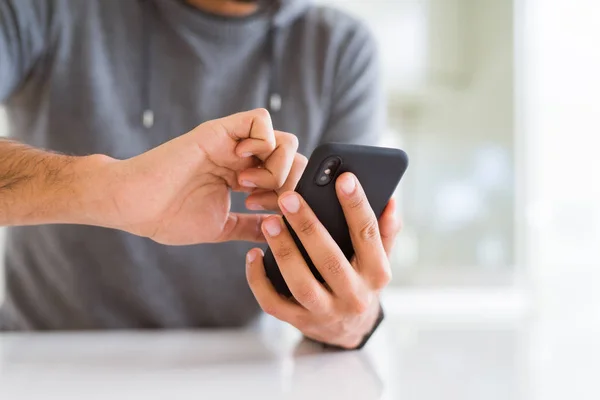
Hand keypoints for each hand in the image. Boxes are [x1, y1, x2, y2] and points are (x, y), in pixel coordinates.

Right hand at [79, 109, 302, 244]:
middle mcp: (242, 157)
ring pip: (284, 139)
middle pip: (293, 157)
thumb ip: (248, 226)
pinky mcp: (220, 130)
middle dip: (288, 183)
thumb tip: (274, 234)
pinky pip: (261, 120)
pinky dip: (262, 144)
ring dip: (276, 167)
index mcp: (244, 176)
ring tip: (247, 185)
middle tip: (261, 202)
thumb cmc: (169, 216)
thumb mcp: (221, 226)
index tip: (267, 214)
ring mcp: (233, 142)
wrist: (136, 205)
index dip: (289, 196)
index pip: (288, 176)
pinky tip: (241, 166)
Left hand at [245, 173, 400, 348]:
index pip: (368, 236)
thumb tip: (391, 200)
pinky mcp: (299, 321)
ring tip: (268, 222)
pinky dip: (259, 280)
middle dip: (308, 227)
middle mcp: (354, 295)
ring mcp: (325, 312)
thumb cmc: (362, 281)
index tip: (344, 178)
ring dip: (284, 251)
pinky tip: (253, 255)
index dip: (357, 206)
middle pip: (330, 260)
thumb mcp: (379, 259)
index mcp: (377, 274)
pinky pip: (274, 303)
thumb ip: (384, 231)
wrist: (349, 331)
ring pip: (301, 284)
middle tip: (288, 197)